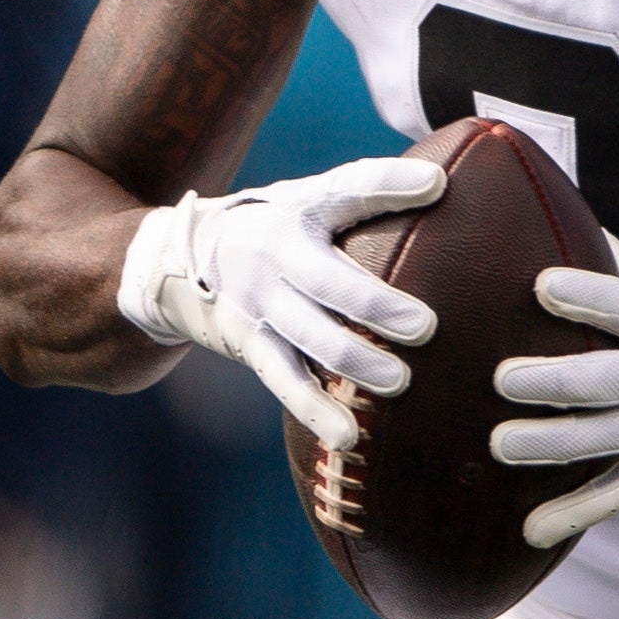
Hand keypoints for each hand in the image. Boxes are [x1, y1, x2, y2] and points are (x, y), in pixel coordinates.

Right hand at [115, 150, 447, 448]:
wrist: (176, 259)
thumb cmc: (270, 224)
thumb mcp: (306, 198)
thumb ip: (369, 190)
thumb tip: (442, 181)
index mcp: (300, 212)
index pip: (348, 190)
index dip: (388, 186)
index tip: (436, 186)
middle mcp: (275, 257)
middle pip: (328, 281)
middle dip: (374, 304)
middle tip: (423, 327)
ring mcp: (260, 305)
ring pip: (309, 338)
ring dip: (353, 362)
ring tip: (398, 383)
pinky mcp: (251, 346)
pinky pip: (287, 382)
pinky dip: (316, 411)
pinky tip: (348, 437)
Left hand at [489, 252, 618, 548]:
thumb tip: (559, 210)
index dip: (587, 295)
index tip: (541, 286)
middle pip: (609, 380)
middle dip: (555, 382)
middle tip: (503, 379)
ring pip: (607, 438)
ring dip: (552, 445)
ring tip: (501, 443)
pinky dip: (577, 512)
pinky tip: (533, 528)